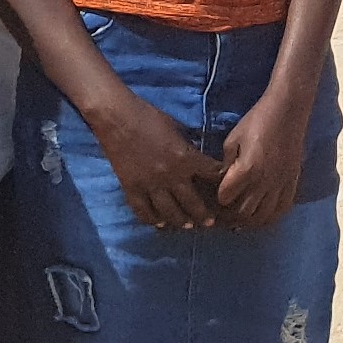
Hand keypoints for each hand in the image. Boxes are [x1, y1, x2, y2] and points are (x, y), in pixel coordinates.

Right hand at [91, 92, 226, 228]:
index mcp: (185, 158)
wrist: (117, 118)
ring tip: (187, 226)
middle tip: (209, 222)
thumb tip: (196, 157)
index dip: (220, 182)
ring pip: (169, 212)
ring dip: (180, 221)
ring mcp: (150, 185)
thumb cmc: (149, 116)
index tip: (225, 190)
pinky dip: (152, 219)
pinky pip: (143, 211)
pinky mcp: (131, 188)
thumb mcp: (177, 128)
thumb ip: (187, 147)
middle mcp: (171, 176)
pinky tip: (159, 223)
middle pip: (192, 202)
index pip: (211, 175)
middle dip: (203, 214)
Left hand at [216, 91, 311, 227]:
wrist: (288, 111)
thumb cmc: (257, 121)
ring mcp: (280, 185)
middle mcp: (264, 182)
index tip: (211, 200)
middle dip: (229, 217)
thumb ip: (226, 164)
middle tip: (221, 215)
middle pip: (243, 214)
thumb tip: (221, 181)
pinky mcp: (292, 183)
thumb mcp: (233, 139)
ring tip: (239, 220)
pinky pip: (282, 210)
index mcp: (247, 170)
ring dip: (249, 222)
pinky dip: (270, 218)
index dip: (216, 201)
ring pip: (263, 217)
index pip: (225, 198)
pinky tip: (262, 217)